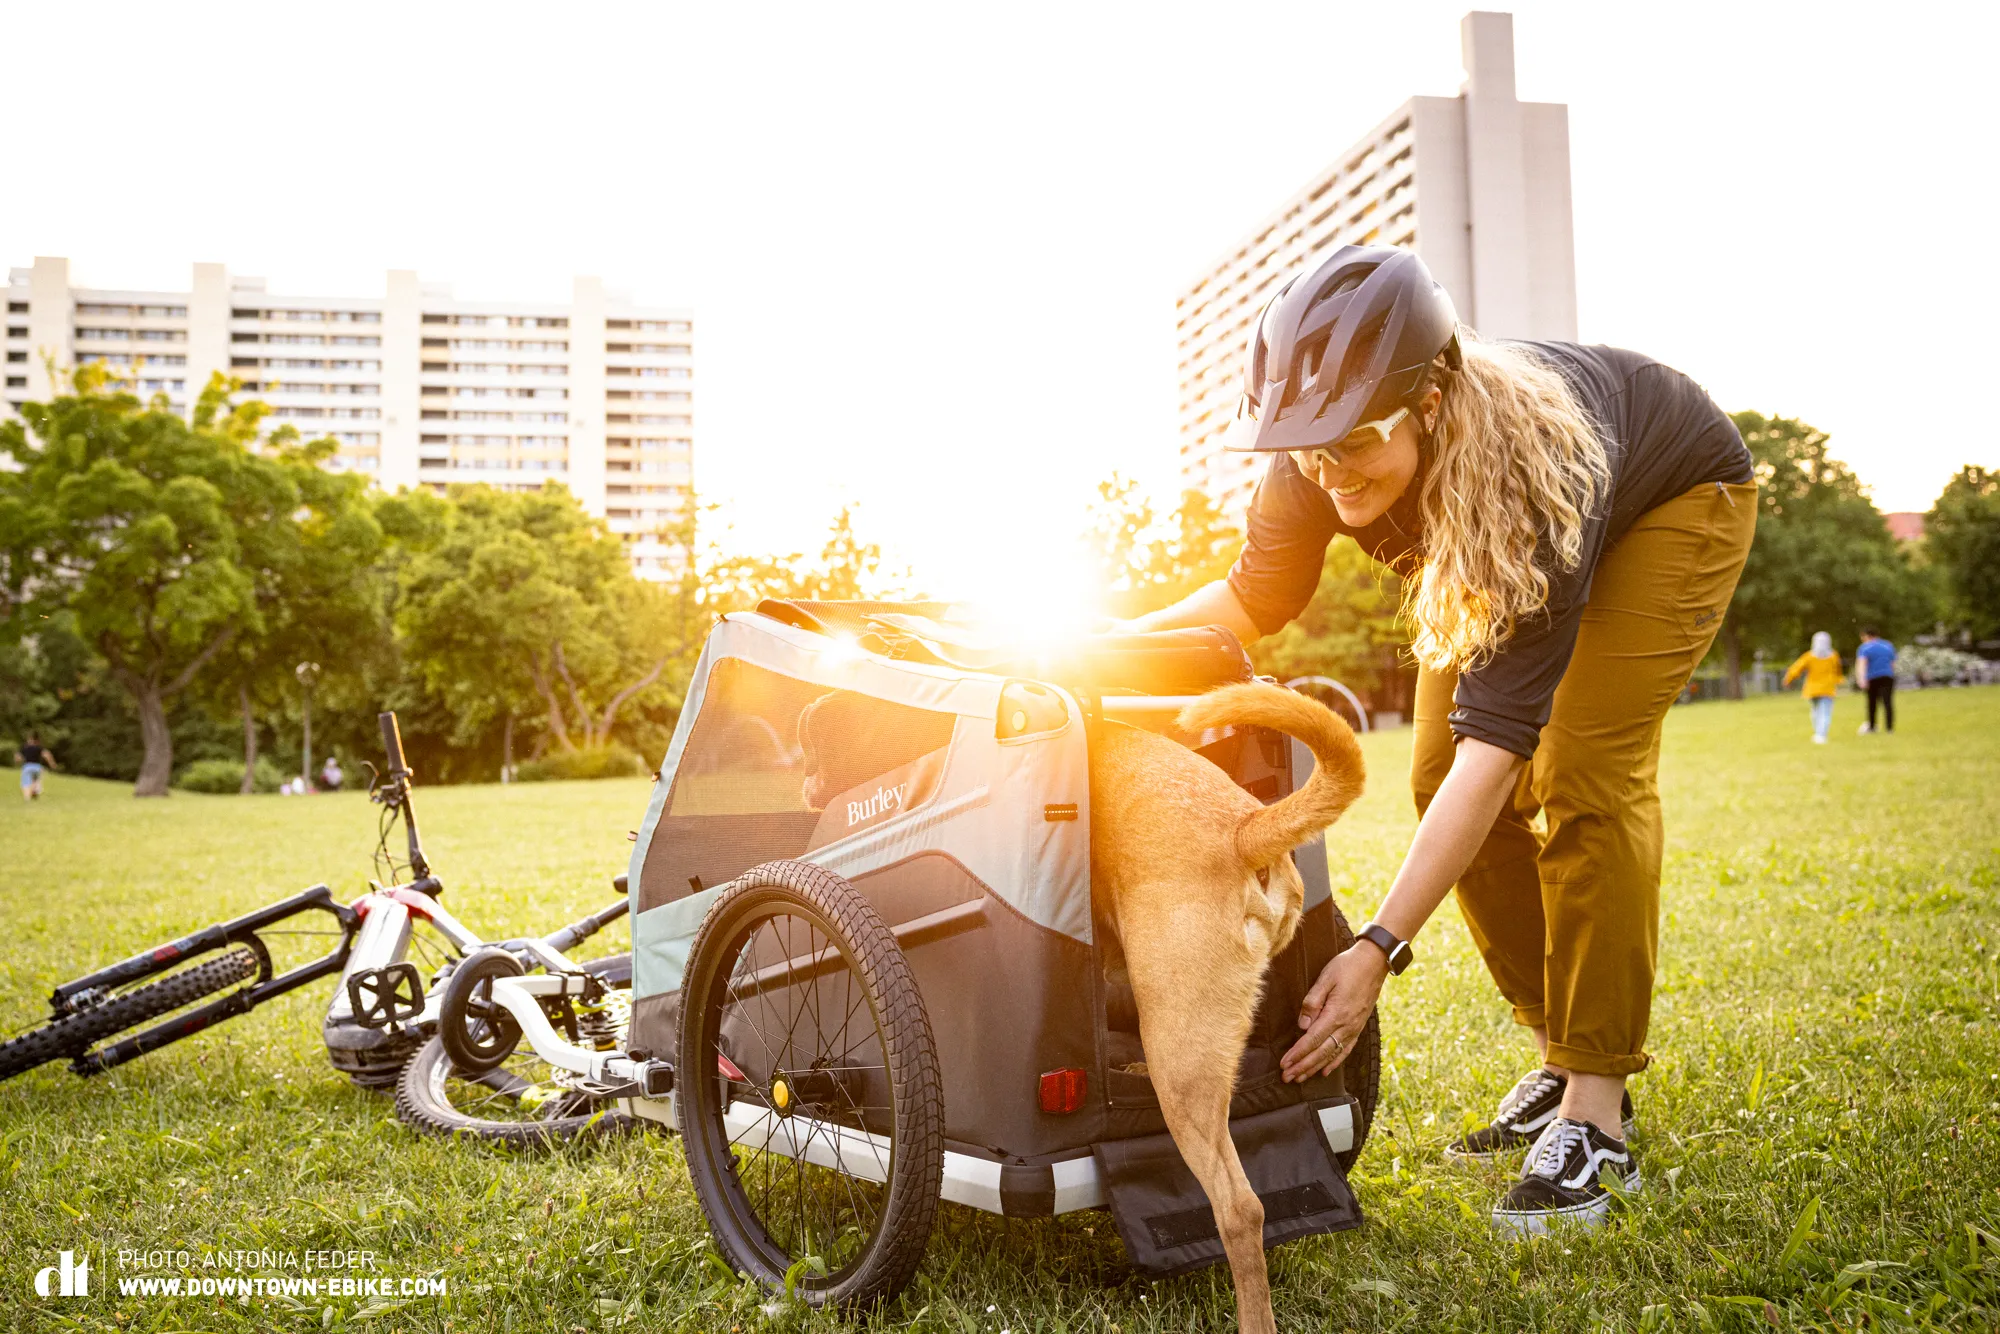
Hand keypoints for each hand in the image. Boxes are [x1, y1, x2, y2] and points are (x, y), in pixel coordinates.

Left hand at [1281, 943, 1387, 1082]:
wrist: (1374, 963)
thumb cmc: (1347, 967)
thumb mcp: (1326, 978)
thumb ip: (1313, 1002)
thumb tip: (1302, 1025)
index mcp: (1336, 1014)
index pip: (1312, 1040)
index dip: (1297, 1054)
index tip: (1284, 1064)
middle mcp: (1346, 1026)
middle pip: (1320, 1052)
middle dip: (1302, 1067)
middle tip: (1287, 1077)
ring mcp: (1353, 1028)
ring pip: (1331, 1054)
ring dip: (1314, 1068)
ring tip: (1300, 1078)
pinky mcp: (1358, 1027)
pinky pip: (1345, 1050)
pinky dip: (1334, 1062)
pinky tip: (1325, 1070)